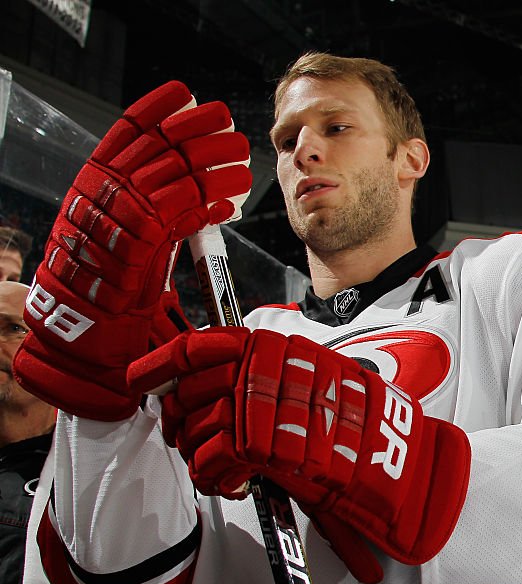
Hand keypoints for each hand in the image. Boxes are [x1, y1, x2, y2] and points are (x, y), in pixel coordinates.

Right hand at [13, 81, 250, 420]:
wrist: (79, 348)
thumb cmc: (104, 302)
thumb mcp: (127, 246)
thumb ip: (151, 216)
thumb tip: (189, 196)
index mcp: (95, 191)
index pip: (125, 137)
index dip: (157, 113)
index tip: (184, 97)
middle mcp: (100, 200)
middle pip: (152, 150)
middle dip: (194, 132)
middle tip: (226, 124)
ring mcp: (113, 222)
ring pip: (169, 178)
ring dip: (210, 166)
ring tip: (241, 161)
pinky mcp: (131, 250)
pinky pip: (175, 216)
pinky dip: (205, 206)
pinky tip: (228, 202)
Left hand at [127, 328, 471, 583]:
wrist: (399, 462)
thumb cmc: (364, 430)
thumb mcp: (316, 385)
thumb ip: (269, 380)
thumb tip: (212, 395)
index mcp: (278, 349)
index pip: (201, 345)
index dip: (162, 364)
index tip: (142, 380)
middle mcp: (265, 369)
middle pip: (188, 391)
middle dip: (181, 424)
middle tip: (191, 445)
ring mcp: (263, 404)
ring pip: (195, 429)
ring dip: (200, 458)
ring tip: (224, 474)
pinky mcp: (264, 445)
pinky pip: (212, 461)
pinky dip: (216, 480)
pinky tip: (238, 487)